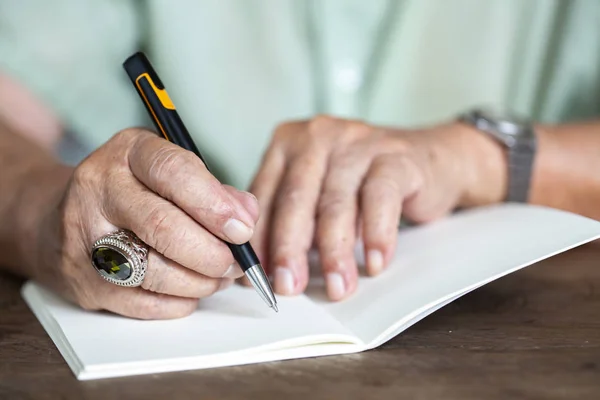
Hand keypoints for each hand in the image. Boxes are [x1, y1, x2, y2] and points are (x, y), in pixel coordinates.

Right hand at [30, 128, 258, 318]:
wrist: (62, 217)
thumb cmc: (135, 193)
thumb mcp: (171, 173)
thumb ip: (215, 191)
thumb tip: (248, 216)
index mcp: (128, 152)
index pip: (174, 172)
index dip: (214, 205)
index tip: (243, 230)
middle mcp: (99, 189)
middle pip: (163, 227)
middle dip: (212, 253)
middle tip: (237, 263)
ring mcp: (84, 237)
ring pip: (154, 272)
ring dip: (200, 282)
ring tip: (218, 277)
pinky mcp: (83, 279)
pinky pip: (143, 302)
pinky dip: (179, 303)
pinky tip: (191, 291)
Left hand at [248, 115, 504, 299]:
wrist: (429, 159)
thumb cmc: (362, 183)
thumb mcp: (318, 194)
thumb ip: (291, 219)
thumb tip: (266, 269)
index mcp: (288, 144)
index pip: (264, 196)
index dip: (259, 240)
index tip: (255, 276)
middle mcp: (318, 136)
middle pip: (295, 198)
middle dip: (289, 248)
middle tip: (288, 286)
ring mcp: (357, 142)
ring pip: (336, 203)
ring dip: (335, 252)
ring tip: (337, 286)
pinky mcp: (395, 156)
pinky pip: (381, 198)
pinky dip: (376, 235)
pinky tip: (375, 262)